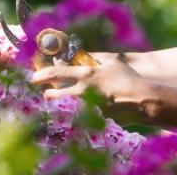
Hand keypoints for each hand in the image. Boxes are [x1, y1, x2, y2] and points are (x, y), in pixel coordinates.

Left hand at [30, 52, 149, 114]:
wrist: (141, 101)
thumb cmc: (128, 78)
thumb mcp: (112, 62)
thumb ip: (94, 58)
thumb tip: (81, 56)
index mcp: (86, 74)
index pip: (57, 73)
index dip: (42, 75)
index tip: (34, 77)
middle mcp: (83, 92)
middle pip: (55, 94)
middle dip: (49, 93)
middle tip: (47, 93)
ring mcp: (87, 108)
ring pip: (64, 107)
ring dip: (61, 105)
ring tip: (63, 102)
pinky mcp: (93, 121)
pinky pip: (79, 117)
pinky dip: (77, 115)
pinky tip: (81, 114)